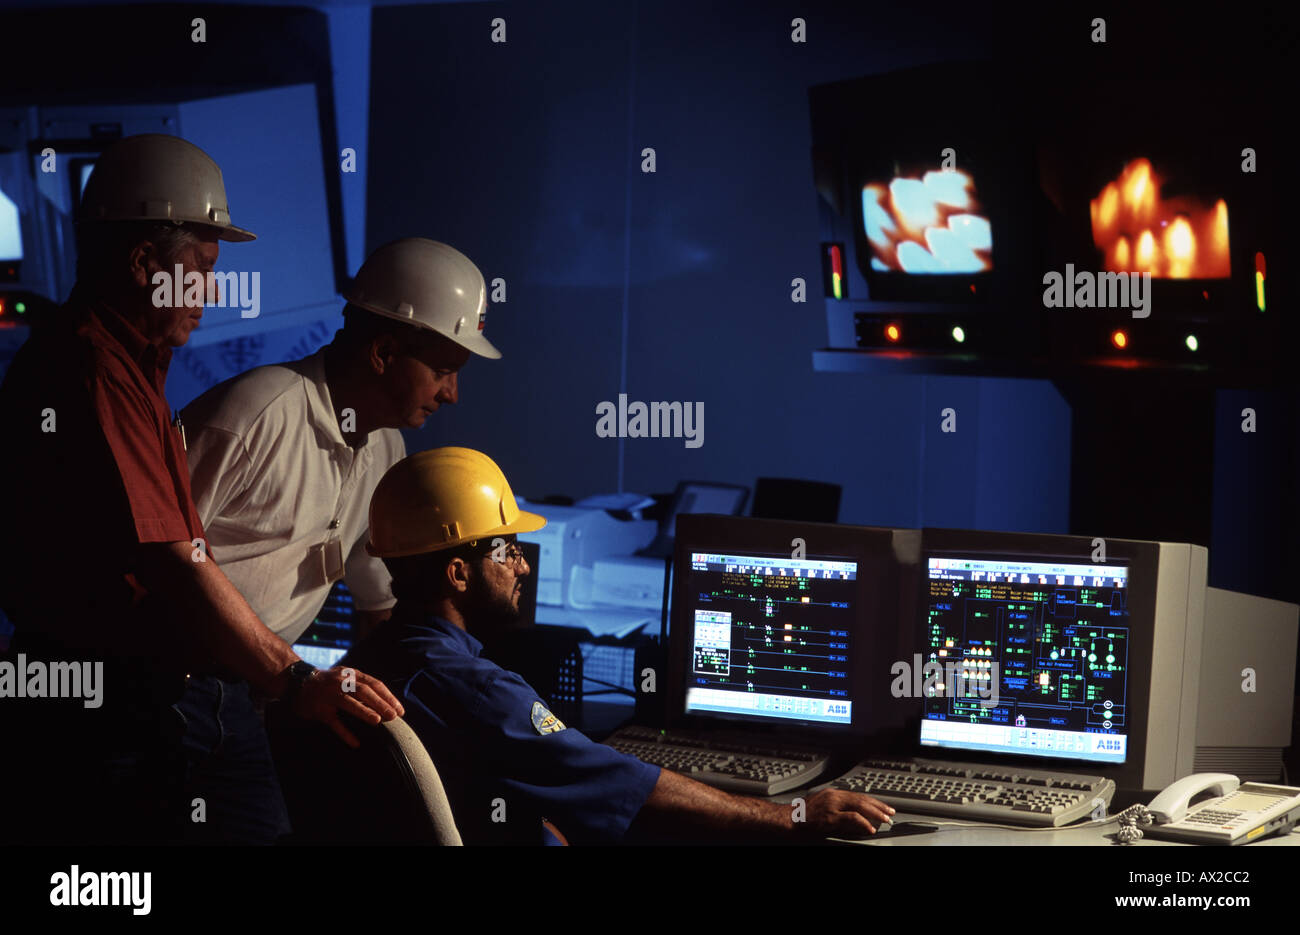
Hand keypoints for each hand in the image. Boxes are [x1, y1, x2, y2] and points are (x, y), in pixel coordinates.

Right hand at [291, 666, 405, 747]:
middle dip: (381, 703)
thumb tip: (385, 704)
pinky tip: (355, 743)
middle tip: (394, 716)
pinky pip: (333, 722)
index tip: (400, 709)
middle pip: (364, 691)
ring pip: (348, 702)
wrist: (297, 682)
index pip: (374, 684)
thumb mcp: (346, 678)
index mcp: (351, 674)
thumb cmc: (328, 683)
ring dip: (364, 711)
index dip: (388, 697)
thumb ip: (362, 687)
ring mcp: (329, 695)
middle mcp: (341, 682)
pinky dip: (345, 733)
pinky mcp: (319, 710)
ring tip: (378, 721)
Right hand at [799, 789, 894, 837]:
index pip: (859, 795)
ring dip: (875, 813)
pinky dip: (863, 822)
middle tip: (890, 813)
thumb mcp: (822, 805)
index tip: (884, 807)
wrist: (789, 819)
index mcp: (833, 793)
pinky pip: (851, 818)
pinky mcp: (830, 817)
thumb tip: (855, 816)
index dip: (873, 801)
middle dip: (879, 806)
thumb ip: (838, 807)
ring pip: (860, 806)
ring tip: (885, 820)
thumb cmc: (803, 815)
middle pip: (862, 799)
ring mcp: (832, 806)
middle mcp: (834, 796)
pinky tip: (870, 828)